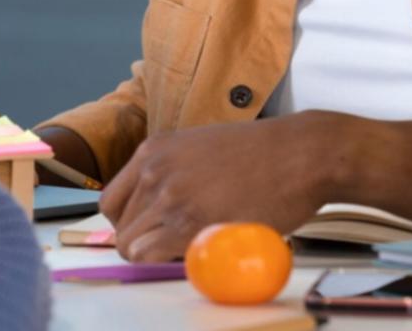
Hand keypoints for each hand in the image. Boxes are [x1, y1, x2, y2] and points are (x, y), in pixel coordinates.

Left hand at [100, 112, 347, 261]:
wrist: (301, 153)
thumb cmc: (262, 153)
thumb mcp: (201, 147)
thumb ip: (173, 172)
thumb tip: (158, 206)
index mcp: (154, 150)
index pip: (111, 201)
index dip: (128, 223)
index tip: (149, 231)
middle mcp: (154, 170)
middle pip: (120, 227)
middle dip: (143, 242)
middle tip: (175, 245)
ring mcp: (170, 195)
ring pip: (131, 246)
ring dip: (155, 256)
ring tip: (191, 247)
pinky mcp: (191, 222)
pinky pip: (152, 256)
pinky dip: (167, 263)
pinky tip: (198, 251)